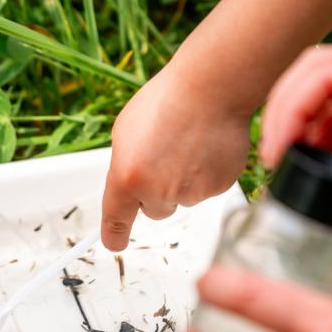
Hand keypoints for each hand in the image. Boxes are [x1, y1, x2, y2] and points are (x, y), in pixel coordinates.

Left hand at [101, 65, 250, 250]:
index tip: (114, 243)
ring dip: (183, 180)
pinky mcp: (218, 188)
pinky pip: (207, 189)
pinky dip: (207, 173)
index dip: (114, 234)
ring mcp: (191, 193)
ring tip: (187, 144)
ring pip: (182, 199)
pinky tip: (206, 147)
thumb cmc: (167, 101)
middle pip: (154, 210)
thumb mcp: (125, 132)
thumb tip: (129, 184)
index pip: (116, 218)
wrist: (210, 88)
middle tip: (165, 156)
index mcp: (127, 177)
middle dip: (157, 191)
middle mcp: (158, 192)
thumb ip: (124, 166)